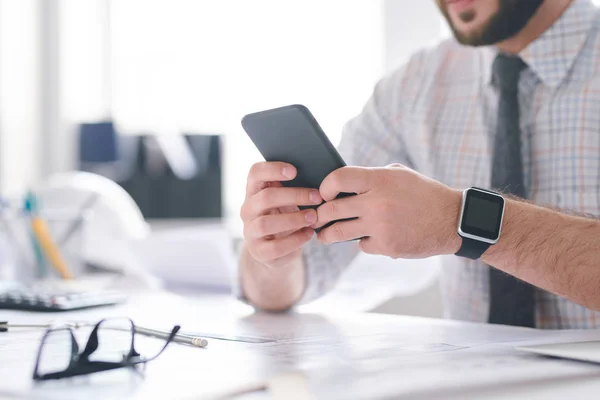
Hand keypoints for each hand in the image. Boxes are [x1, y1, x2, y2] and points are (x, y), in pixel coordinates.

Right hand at [240, 162, 322, 267]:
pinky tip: (309, 233)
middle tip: (317, 197)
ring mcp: (250, 231)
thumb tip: (319, 177)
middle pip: (266, 197)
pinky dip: (295, 240)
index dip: (273, 169)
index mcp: (254, 190)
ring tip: (314, 217)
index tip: (294, 171)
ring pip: (266, 223)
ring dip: (294, 219)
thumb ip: (293, 187)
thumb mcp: (286, 200)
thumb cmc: (285, 216)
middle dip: (294, 196)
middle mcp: (248, 209)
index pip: (255, 172)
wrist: (276, 250)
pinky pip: (275, 247)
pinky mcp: (258, 251)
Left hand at [314, 164, 461, 258]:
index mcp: (378, 180)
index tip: (324, 194)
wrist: (452, 220)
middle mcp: (376, 202)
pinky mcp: (386, 246)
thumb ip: (372, 177)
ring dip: (326, 235)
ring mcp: (380, 226)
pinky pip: (362, 245)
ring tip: (323, 235)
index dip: (325, 187)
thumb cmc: (424, 194)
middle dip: (320, 215)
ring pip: (338, 233)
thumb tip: (343, 184)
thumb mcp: (399, 175)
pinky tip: (371, 238)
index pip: (337, 179)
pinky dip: (363, 243)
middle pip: (331, 209)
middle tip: (316, 218)